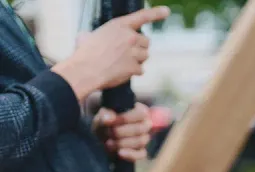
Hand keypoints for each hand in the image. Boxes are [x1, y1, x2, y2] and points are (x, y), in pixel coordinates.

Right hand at [52, 7, 169, 100]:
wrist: (84, 70)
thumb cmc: (84, 54)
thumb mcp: (88, 36)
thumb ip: (99, 35)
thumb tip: (87, 38)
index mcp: (119, 25)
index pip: (142, 16)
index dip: (156, 13)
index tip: (166, 11)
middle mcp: (130, 37)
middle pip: (146, 42)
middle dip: (139, 47)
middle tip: (125, 53)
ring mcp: (134, 52)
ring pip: (145, 56)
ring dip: (137, 60)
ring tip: (120, 62)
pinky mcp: (135, 67)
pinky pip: (140, 70)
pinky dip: (132, 72)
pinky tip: (120, 72)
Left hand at [93, 103, 151, 161]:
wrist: (103, 134)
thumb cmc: (105, 120)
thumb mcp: (101, 115)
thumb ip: (104, 115)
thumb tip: (108, 119)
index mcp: (140, 111)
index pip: (141, 114)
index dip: (126, 118)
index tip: (111, 121)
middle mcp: (145, 124)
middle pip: (140, 129)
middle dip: (120, 132)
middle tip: (107, 133)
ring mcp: (144, 138)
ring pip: (140, 141)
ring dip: (122, 143)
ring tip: (108, 142)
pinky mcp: (141, 151)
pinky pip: (141, 154)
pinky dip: (130, 154)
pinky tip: (120, 153)